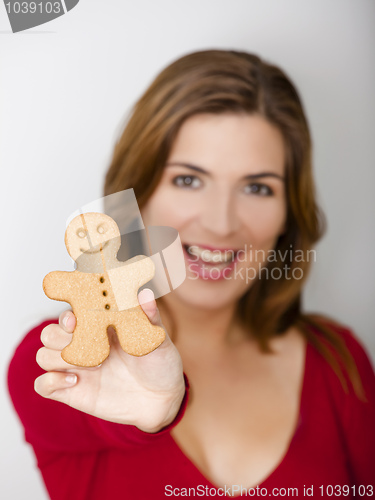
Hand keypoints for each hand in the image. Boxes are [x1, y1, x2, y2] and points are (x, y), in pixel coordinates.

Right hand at [34, 289, 184, 432]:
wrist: (163, 399)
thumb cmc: (160, 362)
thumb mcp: (158, 338)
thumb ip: (150, 317)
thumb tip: (145, 293)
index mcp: (100, 326)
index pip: (70, 313)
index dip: (66, 314)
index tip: (75, 320)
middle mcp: (84, 344)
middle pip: (49, 333)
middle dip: (58, 336)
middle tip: (82, 343)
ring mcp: (77, 368)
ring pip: (43, 356)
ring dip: (57, 358)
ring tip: (88, 365)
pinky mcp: (72, 391)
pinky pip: (43, 385)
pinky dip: (49, 381)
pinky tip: (75, 381)